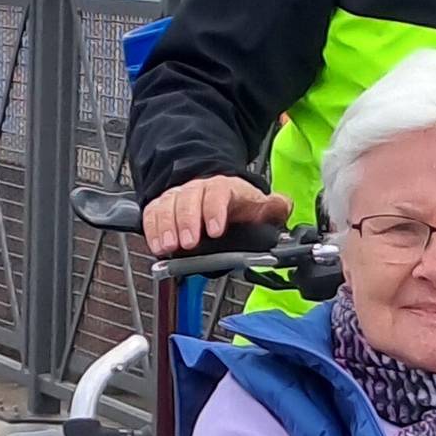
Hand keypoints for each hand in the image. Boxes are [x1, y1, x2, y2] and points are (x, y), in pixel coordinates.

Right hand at [142, 174, 291, 257]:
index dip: (214, 210)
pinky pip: (152, 215)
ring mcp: (177, 198)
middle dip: (187, 222)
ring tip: (169, 247)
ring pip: (167, 206)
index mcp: (223, 187)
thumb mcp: (258, 204)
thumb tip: (284, 205)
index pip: (217, 193)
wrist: (213, 192)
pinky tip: (157, 247)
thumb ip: (274, 207)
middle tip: (189, 244)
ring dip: (167, 228)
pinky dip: (152, 231)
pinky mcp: (161, 208)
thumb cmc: (235, 204)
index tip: (215, 230)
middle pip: (188, 199)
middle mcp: (196, 189)